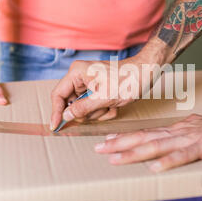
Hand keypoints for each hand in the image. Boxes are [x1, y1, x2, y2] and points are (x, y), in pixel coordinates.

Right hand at [50, 41, 165, 130]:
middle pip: (71, 104)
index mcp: (77, 73)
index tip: (55, 127)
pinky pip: (94, 108)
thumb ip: (82, 108)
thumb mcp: (104, 97)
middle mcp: (80, 77)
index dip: (56, 112)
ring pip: (84, 108)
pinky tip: (115, 105)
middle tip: (102, 110)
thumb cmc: (128, 80)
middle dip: (87, 112)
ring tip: (111, 106)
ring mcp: (89, 84)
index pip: (58, 95)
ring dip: (98, 112)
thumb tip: (66, 116)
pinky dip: (105, 111)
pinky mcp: (98, 91)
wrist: (146, 74)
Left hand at [95, 106, 201, 172]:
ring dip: (135, 151)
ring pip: (158, 145)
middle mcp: (182, 131)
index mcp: (181, 128)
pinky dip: (169, 162)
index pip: (149, 133)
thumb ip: (188, 136)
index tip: (108, 140)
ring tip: (114, 157)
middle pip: (146, 137)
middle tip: (98, 148)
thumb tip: (173, 141)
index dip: (127, 137)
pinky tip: (154, 168)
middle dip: (120, 143)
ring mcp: (194, 137)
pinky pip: (185, 155)